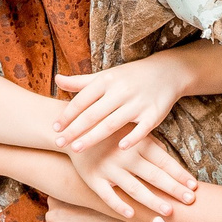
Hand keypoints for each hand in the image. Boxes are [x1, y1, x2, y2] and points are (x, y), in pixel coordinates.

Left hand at [54, 54, 192, 150]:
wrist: (167, 72)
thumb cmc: (130, 77)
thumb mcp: (106, 76)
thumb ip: (81, 82)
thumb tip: (57, 79)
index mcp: (106, 81)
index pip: (82, 100)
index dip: (67, 114)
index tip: (54, 129)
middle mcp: (120, 91)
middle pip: (93, 114)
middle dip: (74, 130)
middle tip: (59, 143)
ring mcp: (138, 103)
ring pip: (112, 123)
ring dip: (93, 137)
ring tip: (76, 149)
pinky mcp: (154, 113)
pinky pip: (142, 128)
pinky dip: (132, 138)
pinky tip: (121, 149)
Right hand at [66, 134, 195, 219]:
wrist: (74, 129)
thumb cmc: (110, 132)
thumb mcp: (131, 130)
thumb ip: (151, 144)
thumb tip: (172, 161)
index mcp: (137, 143)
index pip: (164, 160)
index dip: (180, 174)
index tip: (194, 186)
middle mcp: (125, 156)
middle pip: (154, 175)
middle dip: (174, 189)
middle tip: (190, 201)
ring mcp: (109, 168)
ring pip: (134, 188)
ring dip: (153, 200)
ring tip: (169, 211)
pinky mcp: (94, 179)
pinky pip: (108, 195)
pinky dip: (119, 205)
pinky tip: (132, 215)